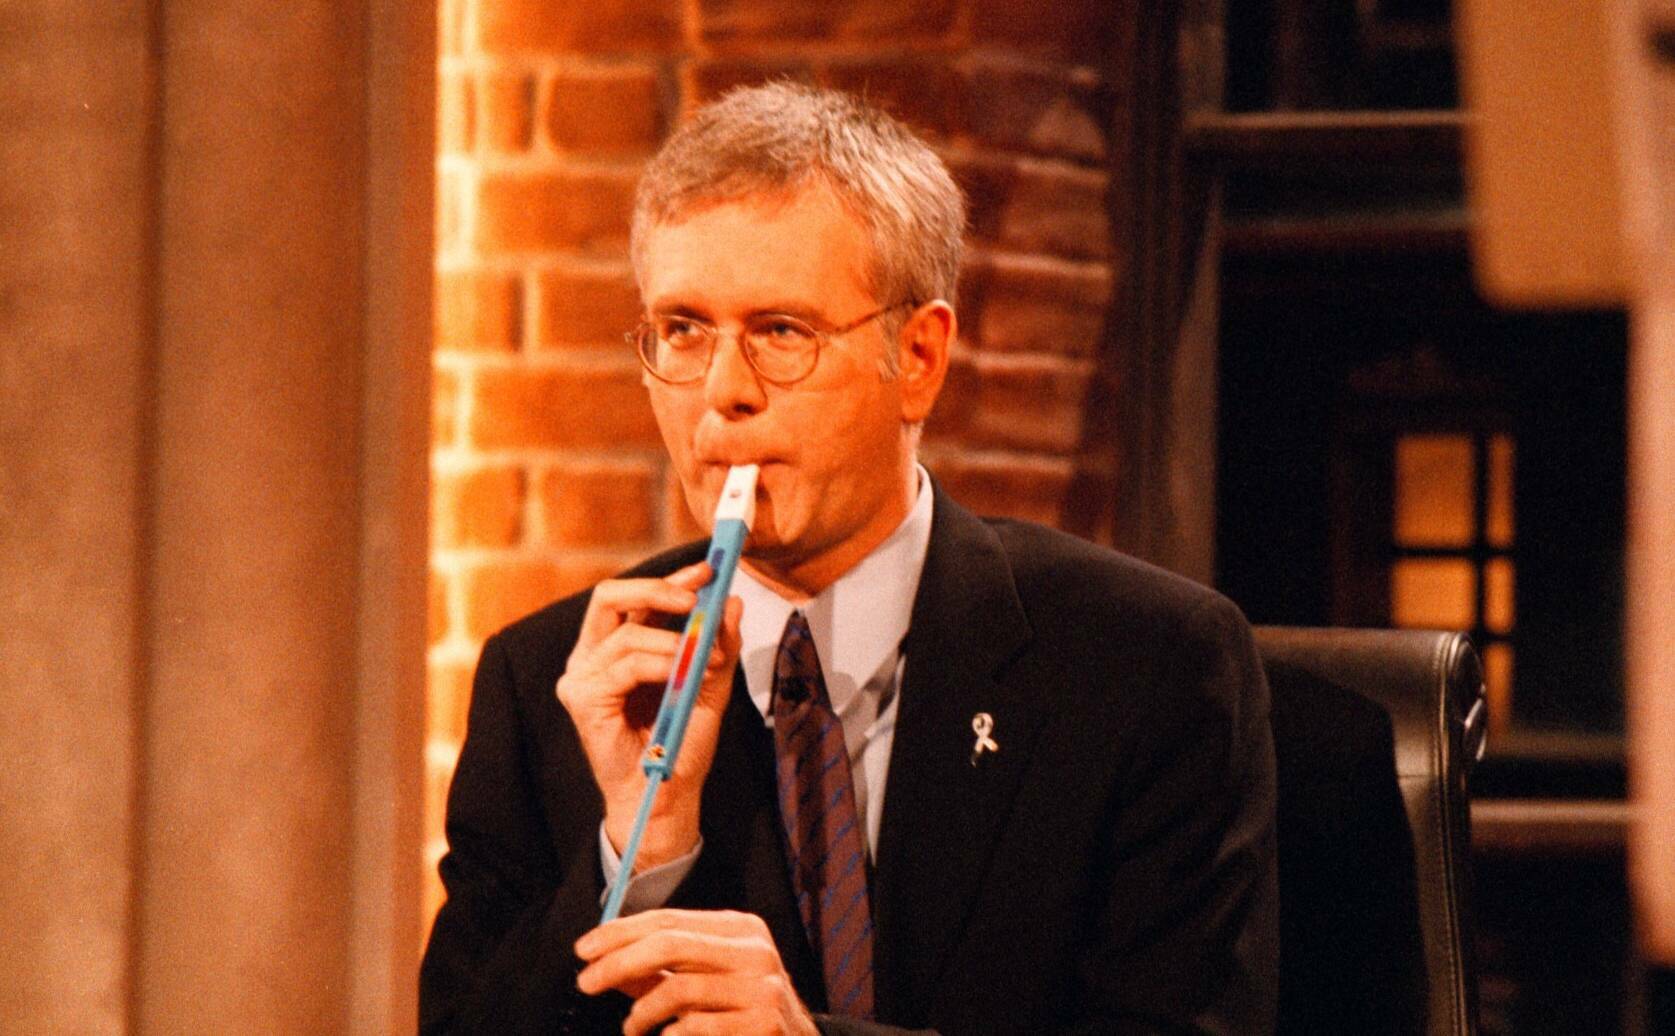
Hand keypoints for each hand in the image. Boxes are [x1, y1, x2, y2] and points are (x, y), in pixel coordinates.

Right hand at [556, 562, 743, 870]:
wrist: (667, 796)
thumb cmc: (680, 744)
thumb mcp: (711, 686)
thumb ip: (719, 645)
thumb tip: (731, 601)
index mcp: (614, 648)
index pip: (633, 597)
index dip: (670, 579)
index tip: (708, 570)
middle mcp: (590, 657)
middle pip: (610, 596)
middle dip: (659, 589)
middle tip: (698, 596)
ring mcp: (580, 677)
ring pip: (627, 633)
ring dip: (676, 641)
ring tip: (707, 658)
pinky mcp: (581, 700)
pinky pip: (624, 664)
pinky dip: (661, 663)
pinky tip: (684, 675)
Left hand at [575, 909, 818, 1035]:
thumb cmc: (741, 1012)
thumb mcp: (703, 982)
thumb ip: (658, 972)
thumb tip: (602, 962)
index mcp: (740, 929)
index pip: (669, 920)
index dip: (620, 932)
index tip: (584, 950)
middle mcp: (754, 951)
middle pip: (670, 944)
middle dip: (619, 962)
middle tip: (586, 982)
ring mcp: (762, 987)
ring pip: (679, 989)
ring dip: (641, 1012)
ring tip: (631, 1027)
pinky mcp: (763, 1023)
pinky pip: (695, 1026)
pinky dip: (670, 1034)